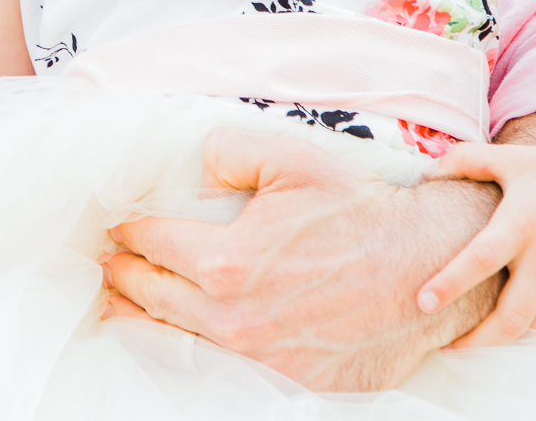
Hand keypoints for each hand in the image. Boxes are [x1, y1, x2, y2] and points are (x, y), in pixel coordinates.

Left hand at [101, 128, 498, 390]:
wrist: (430, 268)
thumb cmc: (360, 210)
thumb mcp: (289, 159)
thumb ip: (225, 151)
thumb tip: (190, 166)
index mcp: (228, 263)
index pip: (150, 246)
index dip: (126, 232)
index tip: (113, 226)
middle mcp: (236, 321)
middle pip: (150, 298)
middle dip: (121, 276)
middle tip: (105, 262)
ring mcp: (263, 360)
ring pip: (175, 343)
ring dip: (143, 319)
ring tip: (122, 302)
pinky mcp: (292, 385)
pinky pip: (221, 371)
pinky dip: (192, 351)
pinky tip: (181, 334)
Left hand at [417, 139, 535, 345]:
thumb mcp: (510, 158)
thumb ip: (465, 160)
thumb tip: (424, 171)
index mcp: (521, 225)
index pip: (481, 259)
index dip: (450, 283)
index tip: (422, 302)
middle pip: (511, 318)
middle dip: (475, 341)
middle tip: (443, 348)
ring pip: (535, 332)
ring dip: (501, 347)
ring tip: (470, 349)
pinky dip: (530, 341)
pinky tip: (506, 341)